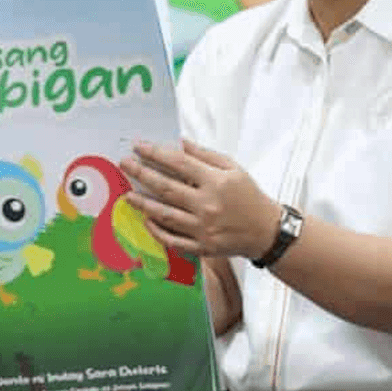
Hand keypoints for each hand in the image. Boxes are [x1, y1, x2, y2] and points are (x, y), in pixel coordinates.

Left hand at [119, 139, 279, 259]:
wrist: (266, 231)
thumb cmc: (250, 196)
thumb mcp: (234, 169)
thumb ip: (206, 156)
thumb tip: (180, 143)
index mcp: (215, 182)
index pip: (178, 163)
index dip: (155, 153)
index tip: (138, 146)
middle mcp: (207, 205)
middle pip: (166, 187)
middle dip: (141, 173)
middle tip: (124, 164)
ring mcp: (203, 228)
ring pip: (164, 214)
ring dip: (142, 203)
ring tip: (127, 194)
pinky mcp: (202, 247)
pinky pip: (173, 240)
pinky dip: (157, 231)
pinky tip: (146, 221)